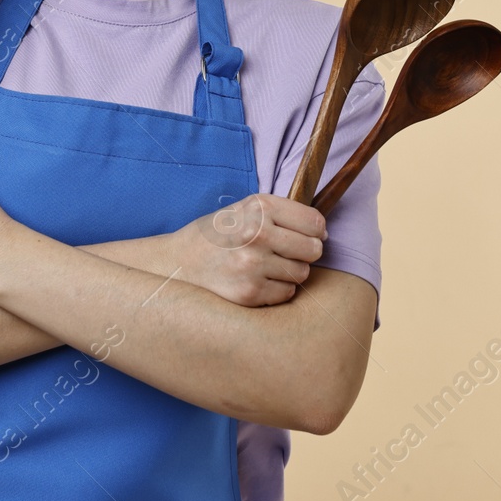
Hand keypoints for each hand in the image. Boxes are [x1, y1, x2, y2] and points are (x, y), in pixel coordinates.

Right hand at [170, 193, 326, 306]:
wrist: (179, 262)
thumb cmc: (217, 235)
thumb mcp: (244, 209)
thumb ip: (281, 214)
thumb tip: (322, 232)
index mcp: (259, 207)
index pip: (315, 222)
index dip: (316, 231)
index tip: (307, 235)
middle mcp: (257, 233)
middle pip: (313, 249)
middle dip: (306, 252)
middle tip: (287, 252)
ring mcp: (252, 265)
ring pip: (302, 273)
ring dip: (290, 272)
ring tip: (267, 265)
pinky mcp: (249, 292)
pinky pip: (286, 293)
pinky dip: (277, 289)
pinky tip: (257, 280)